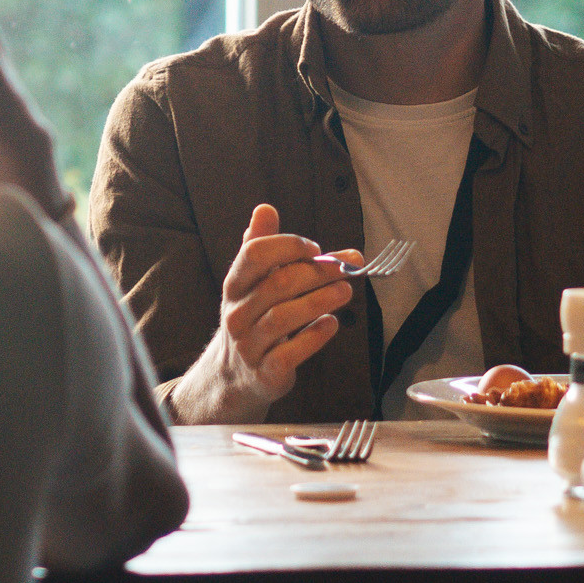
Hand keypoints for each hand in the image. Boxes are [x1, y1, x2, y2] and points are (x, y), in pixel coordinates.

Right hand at [176, 205, 356, 420]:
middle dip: (317, 273)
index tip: (317, 249)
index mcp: (235, 284)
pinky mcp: (265, 373)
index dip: (288, 246)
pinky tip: (332, 323)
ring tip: (346, 291)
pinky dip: (313, 337)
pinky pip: (289, 353)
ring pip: (283, 318)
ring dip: (320, 301)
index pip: (255, 254)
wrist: (236, 374)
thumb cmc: (254, 316)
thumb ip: (262, 245)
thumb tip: (265, 208)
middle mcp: (237, 313)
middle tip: (348, 268)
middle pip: (278, 284)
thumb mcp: (252, 281)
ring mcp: (248, 345)